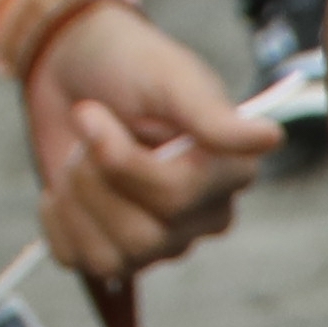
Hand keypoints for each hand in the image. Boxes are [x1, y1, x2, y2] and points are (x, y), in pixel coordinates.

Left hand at [23, 0, 280, 281]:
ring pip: (112, 258)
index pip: (177, 198)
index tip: (90, 113)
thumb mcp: (170, 78)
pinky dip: (57, 221)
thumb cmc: (130, 65)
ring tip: (80, 155)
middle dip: (95, 179)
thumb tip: (270, 138)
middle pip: (143, 237)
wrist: (73, 68)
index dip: (121, 162)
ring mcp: (159, 241)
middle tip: (87, 126)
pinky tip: (64, 186)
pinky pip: (78, 261)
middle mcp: (200, 217)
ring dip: (76, 198)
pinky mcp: (113, 251)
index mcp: (227, 173)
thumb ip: (213, 115)